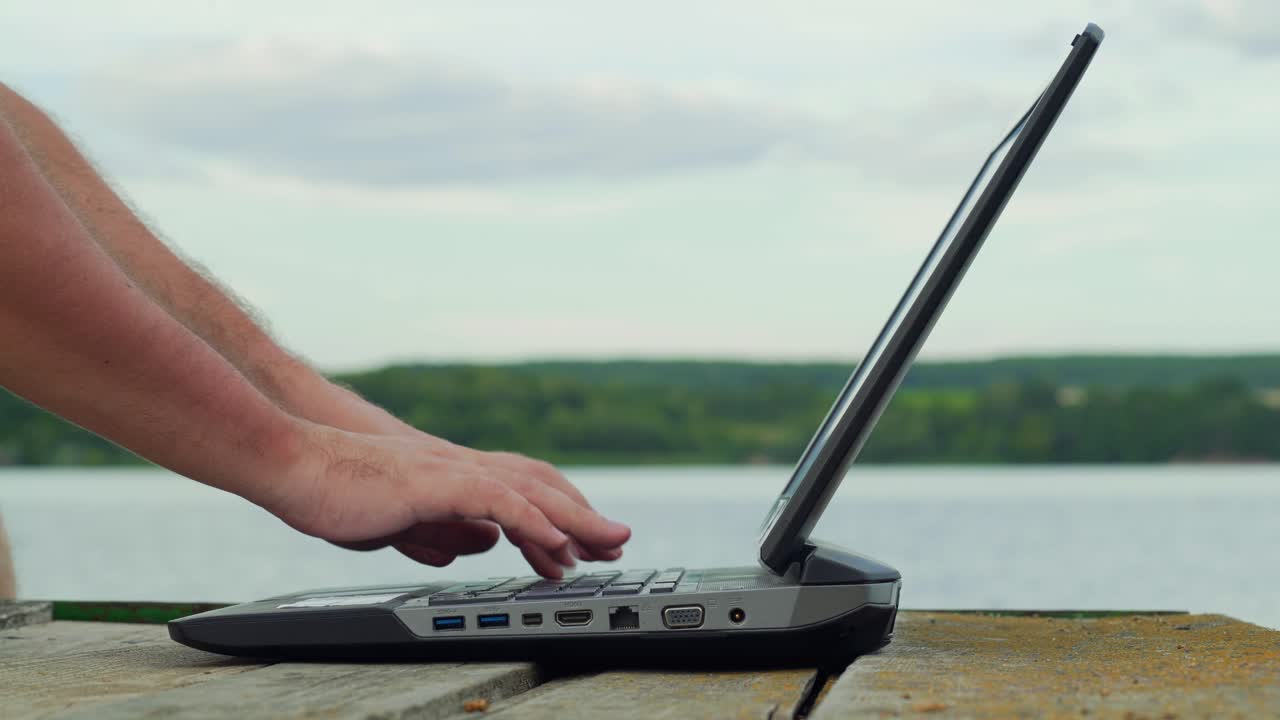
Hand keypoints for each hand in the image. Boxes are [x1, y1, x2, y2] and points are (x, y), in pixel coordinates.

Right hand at [261, 423, 629, 577]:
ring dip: (573, 518)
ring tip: (605, 544)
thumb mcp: (400, 522)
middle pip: (540, 485)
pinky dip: (533, 521)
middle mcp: (462, 467)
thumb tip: (480, 545)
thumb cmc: (336, 493)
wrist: (294, 467)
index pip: (522, 490)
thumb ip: (440, 532)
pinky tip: (556, 542)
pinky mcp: (435, 482)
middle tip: (616, 543)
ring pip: (530, 490)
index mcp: (454, 477)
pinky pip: (497, 500)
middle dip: (583, 515)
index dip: (558, 515)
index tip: (583, 547)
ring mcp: (451, 471)